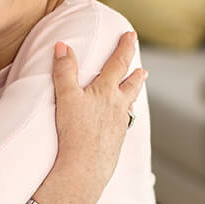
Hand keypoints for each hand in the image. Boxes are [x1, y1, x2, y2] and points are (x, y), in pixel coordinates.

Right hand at [47, 31, 146, 203]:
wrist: (85, 168)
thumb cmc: (75, 132)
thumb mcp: (65, 97)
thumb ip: (64, 71)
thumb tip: (61, 46)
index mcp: (107, 92)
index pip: (118, 63)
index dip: (124, 47)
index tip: (130, 35)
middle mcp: (118, 106)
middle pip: (130, 85)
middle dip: (135, 74)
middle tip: (143, 68)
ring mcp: (120, 124)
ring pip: (129, 104)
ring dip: (133, 94)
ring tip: (137, 87)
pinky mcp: (116, 141)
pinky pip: (124, 123)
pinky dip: (125, 116)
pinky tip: (122, 120)